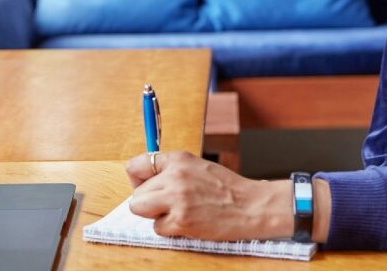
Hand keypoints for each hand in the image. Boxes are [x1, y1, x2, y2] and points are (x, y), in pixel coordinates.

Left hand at [125, 151, 292, 240]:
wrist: (251, 205)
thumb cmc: (226, 187)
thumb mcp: (197, 166)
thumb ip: (172, 170)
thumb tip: (144, 180)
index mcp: (179, 158)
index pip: (136, 165)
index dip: (138, 179)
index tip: (146, 185)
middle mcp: (175, 175)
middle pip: (136, 193)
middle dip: (148, 201)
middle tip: (168, 203)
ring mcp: (177, 198)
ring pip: (140, 209)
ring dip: (154, 214)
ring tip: (176, 211)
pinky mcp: (181, 220)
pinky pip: (157, 227)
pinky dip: (169, 228)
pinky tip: (187, 221)